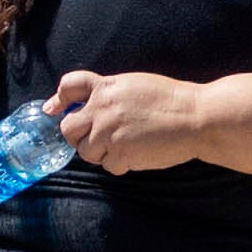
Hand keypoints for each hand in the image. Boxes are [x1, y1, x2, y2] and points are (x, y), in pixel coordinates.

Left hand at [46, 70, 209, 173]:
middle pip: (68, 128)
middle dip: (78, 136)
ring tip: (123, 147)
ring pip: (85, 152)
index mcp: (106, 87)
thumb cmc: (173, 101)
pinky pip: (108, 166)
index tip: (55, 109)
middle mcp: (101, 109)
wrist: (196, 118)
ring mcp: (108, 133)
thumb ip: (110, 92)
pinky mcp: (120, 154)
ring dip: (101, 153)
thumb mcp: (135, 85)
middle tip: (96, 138)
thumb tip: (91, 103)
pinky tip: (137, 155)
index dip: (59, 99)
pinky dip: (120, 165)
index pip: (68, 86)